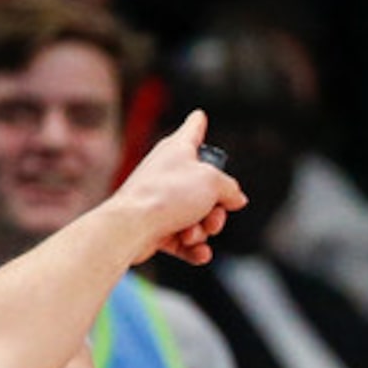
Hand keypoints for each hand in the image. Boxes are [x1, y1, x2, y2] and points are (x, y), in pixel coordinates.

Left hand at [116, 111, 246, 264]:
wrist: (131, 227)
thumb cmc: (165, 195)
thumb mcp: (213, 182)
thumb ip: (231, 188)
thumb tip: (236, 199)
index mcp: (178, 149)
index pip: (193, 129)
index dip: (200, 123)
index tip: (201, 117)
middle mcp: (168, 172)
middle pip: (207, 187)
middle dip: (217, 208)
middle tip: (213, 216)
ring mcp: (161, 201)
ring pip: (198, 217)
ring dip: (204, 230)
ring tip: (193, 233)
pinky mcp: (156, 227)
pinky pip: (185, 239)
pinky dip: (194, 248)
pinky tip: (197, 251)